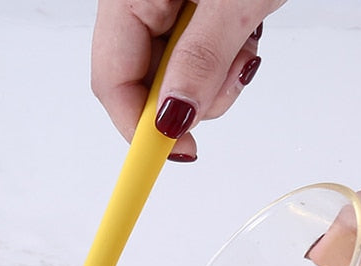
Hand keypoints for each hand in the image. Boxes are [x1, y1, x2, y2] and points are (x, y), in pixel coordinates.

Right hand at [91, 0, 284, 157]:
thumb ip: (200, 58)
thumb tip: (169, 121)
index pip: (112, 80)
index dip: (139, 127)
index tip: (173, 155)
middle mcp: (138, 0)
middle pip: (139, 82)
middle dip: (186, 99)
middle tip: (234, 77)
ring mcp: (162, 4)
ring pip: (170, 74)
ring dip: (212, 77)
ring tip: (247, 38)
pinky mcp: (188, 8)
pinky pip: (192, 53)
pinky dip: (220, 57)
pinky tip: (243, 31)